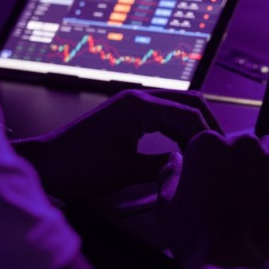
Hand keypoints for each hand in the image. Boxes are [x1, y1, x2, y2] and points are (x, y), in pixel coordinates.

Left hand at [14, 89, 221, 199]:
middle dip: (208, 123)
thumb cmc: (79, 167)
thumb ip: (163, 166)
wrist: (47, 164)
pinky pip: (165, 116)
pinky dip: (179, 130)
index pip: (189, 113)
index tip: (218, 156)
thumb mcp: (125, 170)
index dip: (208, 135)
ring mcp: (133, 104)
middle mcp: (139, 97)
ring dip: (194, 126)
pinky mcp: (128, 115)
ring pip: (178, 107)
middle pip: (190, 101)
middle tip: (221, 150)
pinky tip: (183, 150)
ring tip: (205, 152)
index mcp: (139, 105)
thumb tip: (191, 167)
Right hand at [158, 131, 268, 268]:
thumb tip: (175, 160)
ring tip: (257, 194)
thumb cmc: (199, 241)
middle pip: (243, 144)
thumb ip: (170, 174)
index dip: (211, 164)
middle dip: (240, 163)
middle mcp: (243, 145)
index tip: (213, 182)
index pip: (211, 143)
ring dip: (265, 165)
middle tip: (234, 194)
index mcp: (208, 145)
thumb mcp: (167, 206)